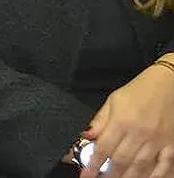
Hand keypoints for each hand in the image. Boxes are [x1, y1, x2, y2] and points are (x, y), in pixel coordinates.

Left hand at [81, 59, 173, 177]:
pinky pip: (165, 165)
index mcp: (122, 121)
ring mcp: (158, 140)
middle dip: (110, 175)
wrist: (169, 83)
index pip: (104, 148)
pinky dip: (157, 175)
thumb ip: (100, 121)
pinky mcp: (172, 143)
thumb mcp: (113, 101)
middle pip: (122, 161)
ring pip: (142, 166)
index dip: (93, 165)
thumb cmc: (139, 91)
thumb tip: (86, 136)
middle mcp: (140, 133)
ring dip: (130, 177)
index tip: (86, 176)